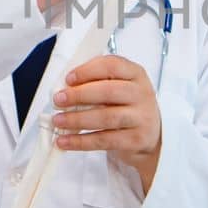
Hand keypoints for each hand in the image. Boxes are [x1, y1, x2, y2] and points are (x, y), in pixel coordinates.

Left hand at [52, 53, 161, 193]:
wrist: (149, 136)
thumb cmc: (126, 106)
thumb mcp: (119, 87)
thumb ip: (97, 82)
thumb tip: (64, 88)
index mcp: (135, 74)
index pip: (112, 65)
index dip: (88, 71)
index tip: (68, 79)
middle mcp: (142, 94)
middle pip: (108, 91)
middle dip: (79, 95)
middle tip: (58, 100)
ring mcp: (142, 118)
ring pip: (106, 117)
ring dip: (77, 119)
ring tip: (58, 121)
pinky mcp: (136, 140)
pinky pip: (105, 140)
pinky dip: (81, 141)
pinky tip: (65, 141)